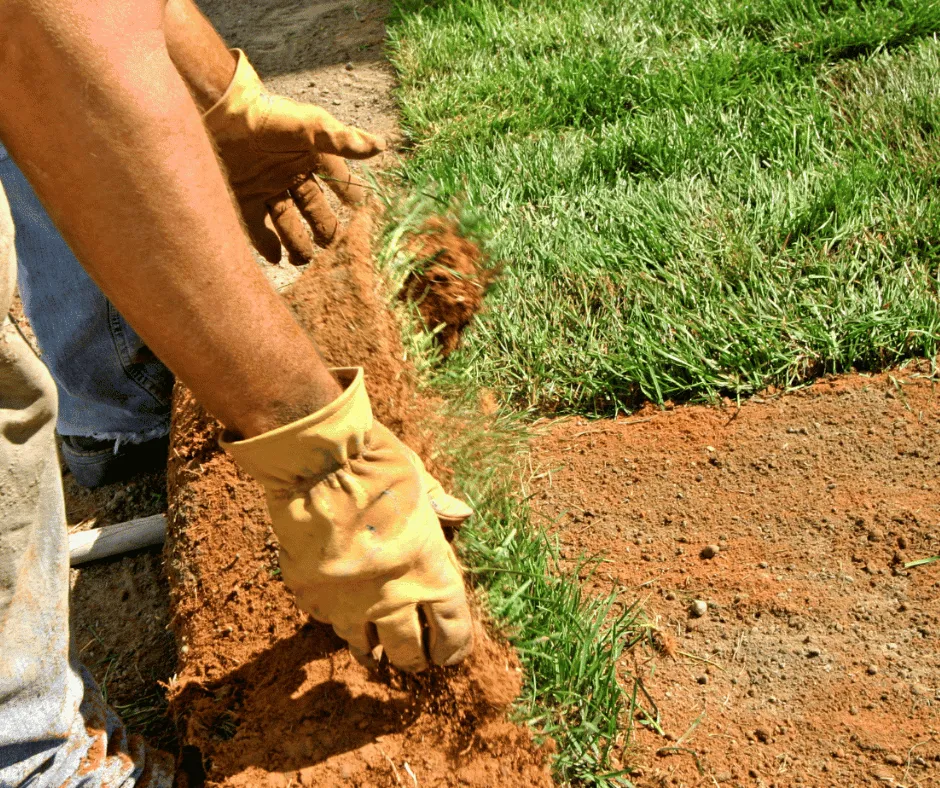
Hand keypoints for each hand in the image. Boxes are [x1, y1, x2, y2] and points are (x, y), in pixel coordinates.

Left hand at [204, 51, 384, 264]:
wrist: (220, 110)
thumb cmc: (268, 115)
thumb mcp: (310, 126)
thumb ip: (342, 140)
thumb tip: (380, 146)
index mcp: (310, 157)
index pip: (338, 181)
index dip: (351, 197)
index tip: (364, 214)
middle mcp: (290, 175)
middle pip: (314, 209)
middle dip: (326, 229)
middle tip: (335, 247)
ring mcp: (266, 188)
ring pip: (288, 223)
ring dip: (298, 243)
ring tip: (305, 260)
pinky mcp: (243, 198)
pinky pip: (258, 228)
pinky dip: (267, 245)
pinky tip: (277, 259)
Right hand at [222, 368, 473, 671]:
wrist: (317, 462)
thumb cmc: (377, 465)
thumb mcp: (418, 480)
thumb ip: (438, 505)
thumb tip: (461, 513)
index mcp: (430, 571)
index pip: (452, 629)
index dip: (453, 647)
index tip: (450, 654)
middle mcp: (392, 597)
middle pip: (408, 652)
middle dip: (414, 658)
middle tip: (414, 658)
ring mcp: (348, 601)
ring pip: (362, 645)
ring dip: (371, 648)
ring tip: (373, 652)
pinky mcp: (311, 595)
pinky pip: (325, 619)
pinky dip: (333, 618)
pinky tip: (336, 611)